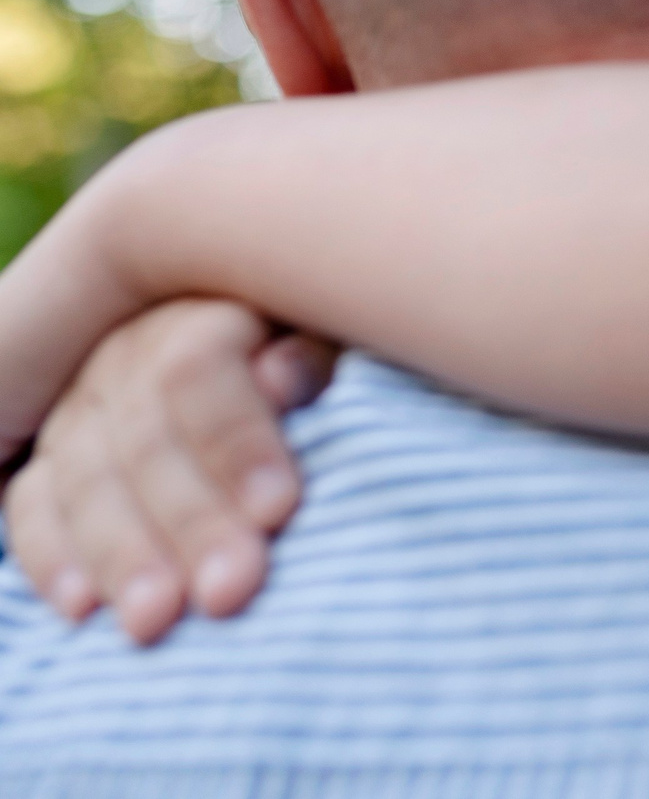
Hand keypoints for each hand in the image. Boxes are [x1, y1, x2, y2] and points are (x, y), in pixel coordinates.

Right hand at [2, 300, 336, 643]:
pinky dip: (53, 558)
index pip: (195, 367)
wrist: (275, 363)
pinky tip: (81, 609)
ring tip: (159, 619)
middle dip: (189, 520)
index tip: (279, 511)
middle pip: (143, 437)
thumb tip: (283, 377)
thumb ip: (313, 356)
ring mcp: (81, 404)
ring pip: (86, 478)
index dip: (234, 439)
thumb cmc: (327, 351)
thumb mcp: (335, 336)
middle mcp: (128, 349)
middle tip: (231, 591)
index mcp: (204, 309)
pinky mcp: (49, 456)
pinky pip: (33, 505)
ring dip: (123, 554)